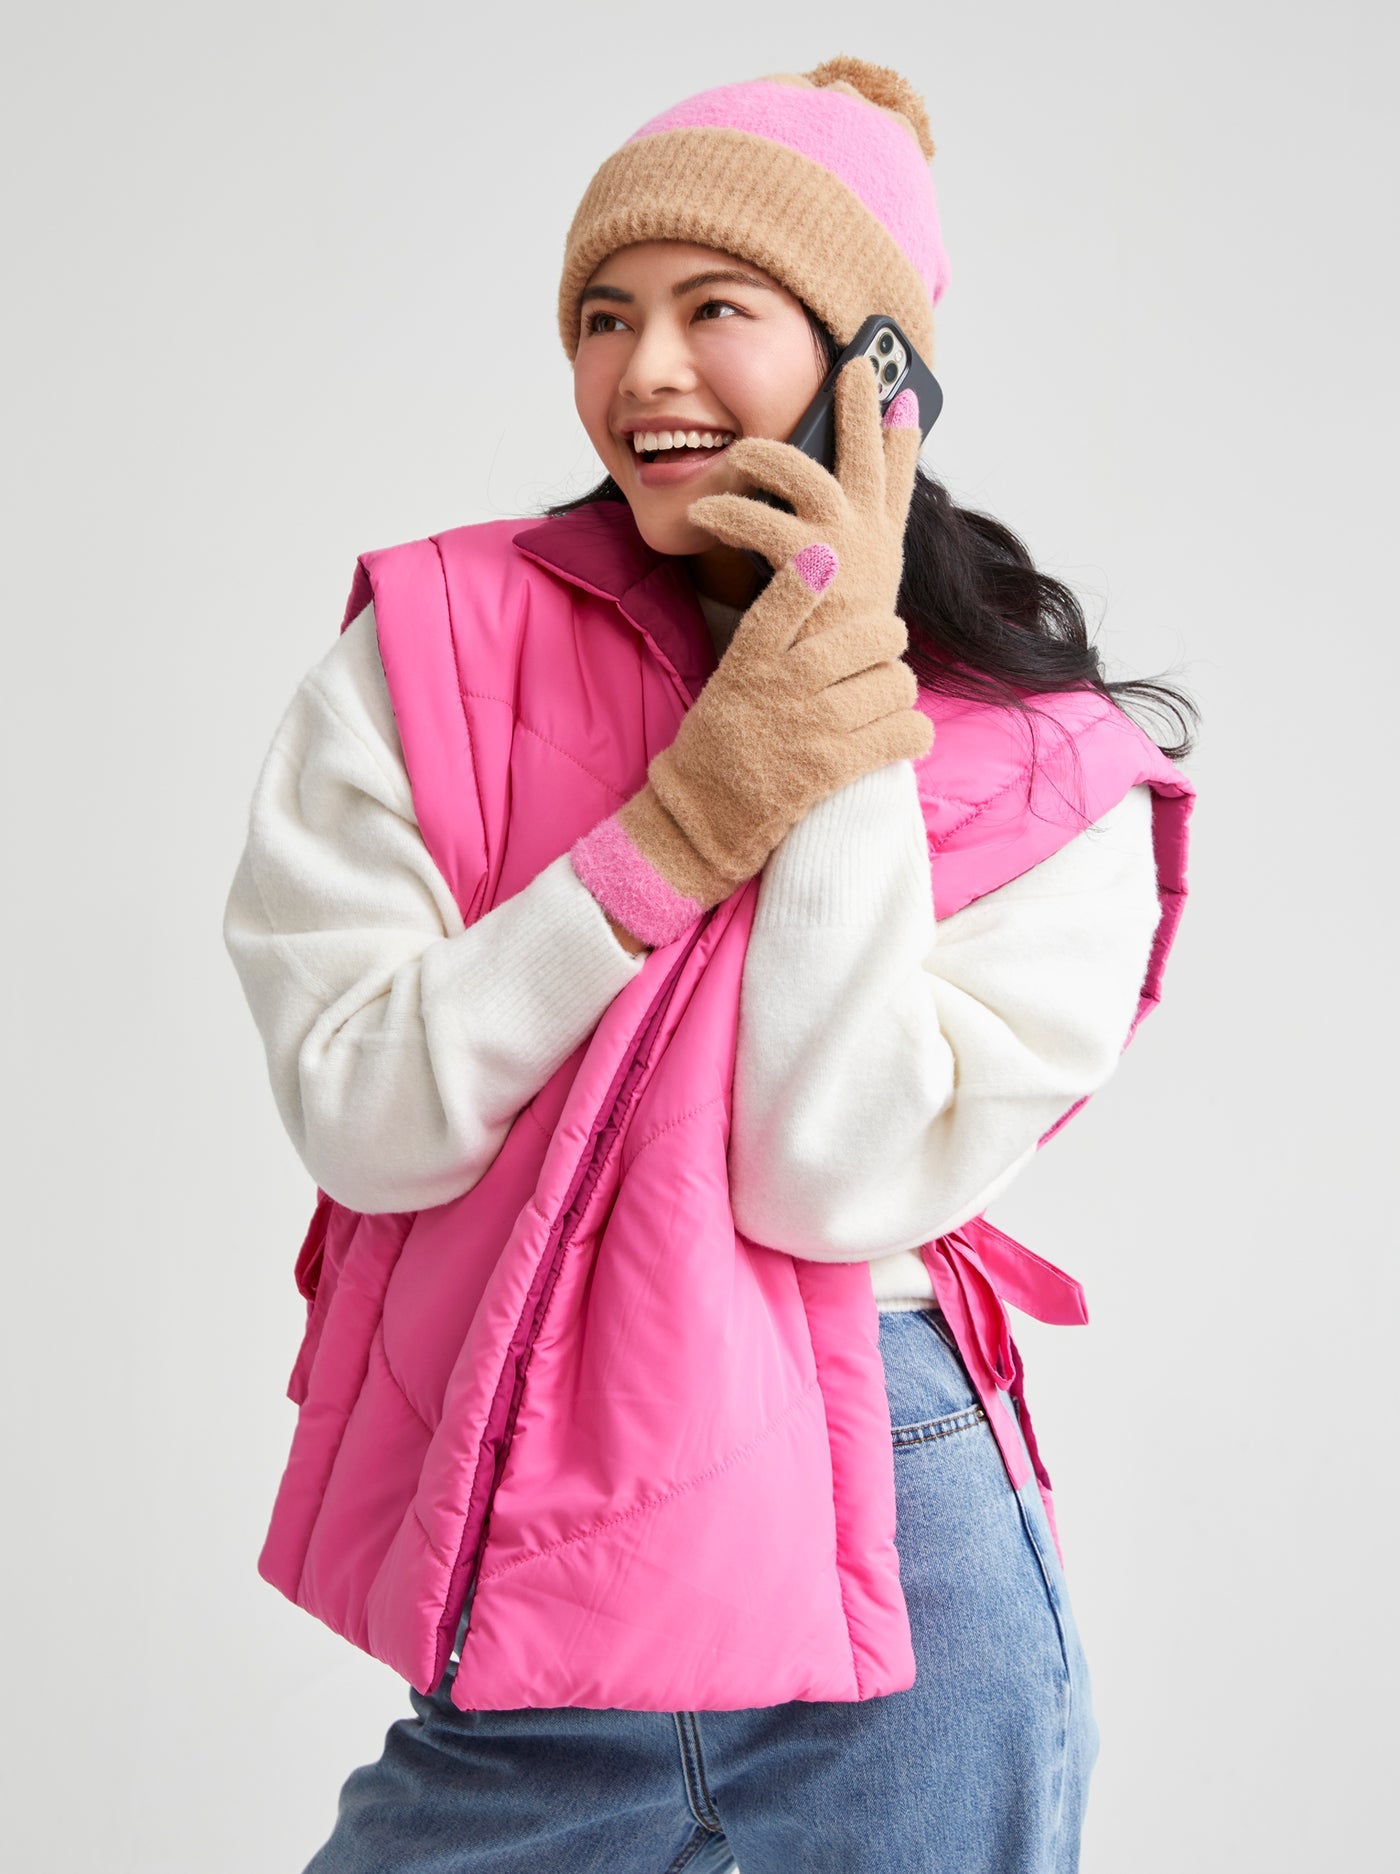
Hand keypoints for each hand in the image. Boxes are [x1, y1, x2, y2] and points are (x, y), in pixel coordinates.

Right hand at [569, 523, 927, 948]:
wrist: (700, 818)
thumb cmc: (718, 747)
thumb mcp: (728, 683)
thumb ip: (771, 649)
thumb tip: (823, 606)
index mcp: (750, 662)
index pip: (782, 604)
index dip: (808, 579)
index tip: (827, 559)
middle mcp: (784, 686)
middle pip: (867, 639)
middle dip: (888, 639)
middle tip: (887, 646)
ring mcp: (812, 725)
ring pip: (893, 684)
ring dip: (901, 690)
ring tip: (891, 698)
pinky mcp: (833, 767)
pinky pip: (901, 735)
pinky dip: (915, 733)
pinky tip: (907, 735)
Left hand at [687, 358, 923, 646]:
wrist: (832, 694)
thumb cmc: (829, 645)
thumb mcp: (852, 591)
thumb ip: (848, 548)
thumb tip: (835, 523)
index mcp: (880, 542)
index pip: (898, 478)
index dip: (902, 436)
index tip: (903, 394)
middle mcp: (871, 537)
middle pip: (868, 457)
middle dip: (860, 409)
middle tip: (853, 369)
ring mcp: (845, 547)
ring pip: (807, 474)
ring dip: (766, 457)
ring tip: (734, 456)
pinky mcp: (814, 565)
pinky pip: (764, 519)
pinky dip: (730, 511)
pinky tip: (704, 512)